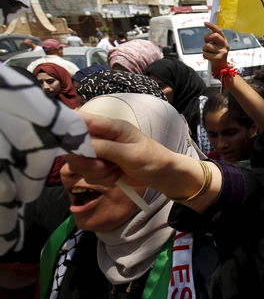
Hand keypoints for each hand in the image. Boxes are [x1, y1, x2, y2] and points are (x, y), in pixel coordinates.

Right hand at [63, 112, 179, 190]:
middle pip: (72, 146)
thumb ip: (106, 148)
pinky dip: (101, 179)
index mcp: (109, 126)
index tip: (66, 144)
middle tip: (102, 166)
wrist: (161, 175)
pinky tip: (116, 176)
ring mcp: (98, 151)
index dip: (66, 128)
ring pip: (79, 163)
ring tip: (115, 170)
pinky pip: (87, 174)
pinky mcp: (98, 165)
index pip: (80, 119)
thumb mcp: (130, 154)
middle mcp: (100, 136)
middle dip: (85, 161)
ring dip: (96, 173)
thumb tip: (80, 144)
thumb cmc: (151, 158)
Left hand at [203, 22, 229, 74]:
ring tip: (208, 53)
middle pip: (214, 36)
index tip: (205, 23)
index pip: (219, 31)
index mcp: (224, 41)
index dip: (212, 26)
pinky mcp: (218, 58)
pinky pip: (205, 54)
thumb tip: (208, 30)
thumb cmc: (216, 56)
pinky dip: (205, 56)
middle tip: (206, 41)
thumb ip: (214, 39)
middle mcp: (225, 46)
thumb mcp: (217, 46)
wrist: (221, 69)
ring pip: (207, 46)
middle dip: (207, 37)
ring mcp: (222, 52)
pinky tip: (209, 58)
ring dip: (204, 49)